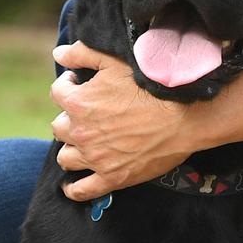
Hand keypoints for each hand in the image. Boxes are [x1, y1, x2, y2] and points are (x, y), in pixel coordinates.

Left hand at [50, 41, 242, 201]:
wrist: (183, 116)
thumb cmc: (152, 86)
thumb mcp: (116, 61)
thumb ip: (83, 54)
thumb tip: (58, 53)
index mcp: (79, 102)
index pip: (58, 92)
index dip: (68, 85)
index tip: (79, 83)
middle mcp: (80, 132)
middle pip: (59, 127)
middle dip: (70, 117)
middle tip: (87, 113)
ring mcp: (95, 158)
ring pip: (66, 157)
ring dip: (72, 148)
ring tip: (85, 142)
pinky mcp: (110, 178)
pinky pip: (81, 189)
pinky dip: (74, 188)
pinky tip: (75, 182)